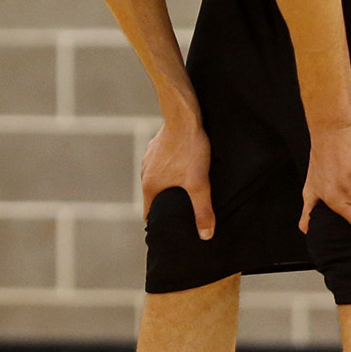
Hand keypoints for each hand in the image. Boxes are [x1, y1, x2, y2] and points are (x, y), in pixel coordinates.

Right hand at [142, 120, 215, 240]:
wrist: (184, 115)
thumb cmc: (190, 149)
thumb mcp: (200, 184)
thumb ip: (202, 211)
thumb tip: (206, 236)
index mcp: (150, 186)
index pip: (149, 213)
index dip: (158, 222)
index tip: (169, 227)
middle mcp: (144, 172)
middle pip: (153, 195)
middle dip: (166, 203)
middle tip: (182, 209)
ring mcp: (148, 157)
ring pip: (157, 177)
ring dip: (167, 184)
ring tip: (185, 187)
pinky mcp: (156, 145)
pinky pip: (161, 162)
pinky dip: (169, 167)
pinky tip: (183, 164)